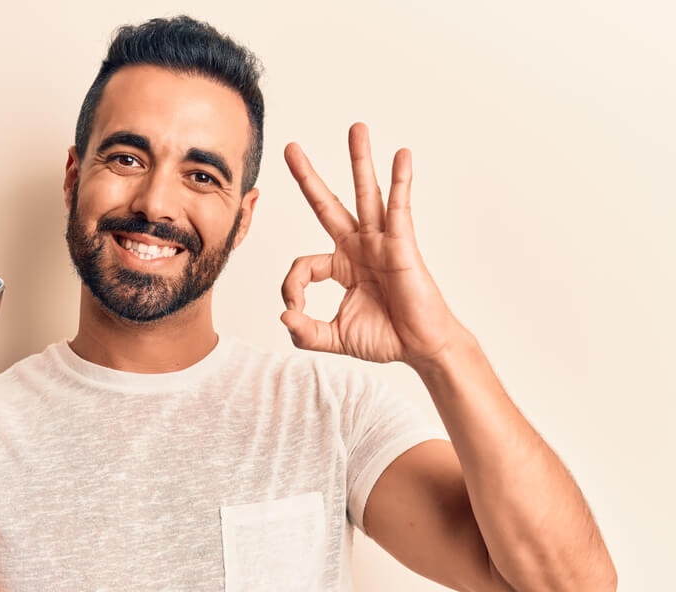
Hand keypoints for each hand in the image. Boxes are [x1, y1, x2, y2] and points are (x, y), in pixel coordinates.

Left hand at [280, 122, 464, 367]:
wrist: (422, 348)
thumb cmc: (386, 337)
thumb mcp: (335, 337)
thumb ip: (307, 332)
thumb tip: (284, 318)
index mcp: (341, 265)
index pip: (302, 265)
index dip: (291, 288)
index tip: (294, 310)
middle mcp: (358, 247)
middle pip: (328, 204)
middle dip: (308, 177)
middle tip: (290, 148)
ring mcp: (380, 242)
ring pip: (366, 194)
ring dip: (360, 161)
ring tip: (356, 129)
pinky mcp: (403, 244)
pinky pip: (399, 207)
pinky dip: (402, 181)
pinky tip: (403, 155)